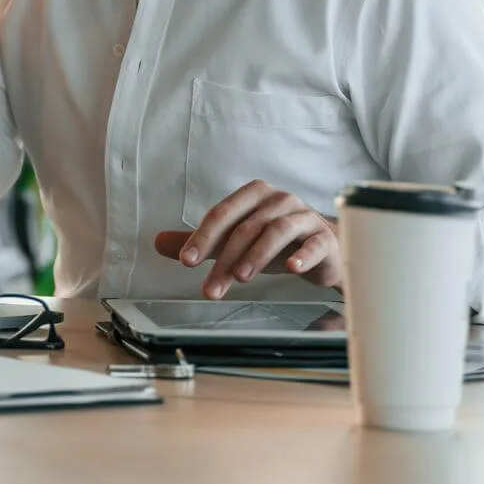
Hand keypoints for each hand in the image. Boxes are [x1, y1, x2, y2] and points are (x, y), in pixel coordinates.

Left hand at [154, 180, 342, 299]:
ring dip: (257, 255)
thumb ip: (202, 241)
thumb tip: (158, 242)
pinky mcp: (325, 238)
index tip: (186, 260)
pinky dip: (302, 255)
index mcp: (255, 195)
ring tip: (241, 277)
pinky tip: (291, 268)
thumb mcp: (236, 240)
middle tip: (210, 288)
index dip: (203, 237)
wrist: (324, 250)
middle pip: (246, 226)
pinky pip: (314, 243)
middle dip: (225, 259)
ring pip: (277, 231)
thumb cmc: (277, 241)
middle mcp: (280, 200)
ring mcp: (305, 217)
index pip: (223, 214)